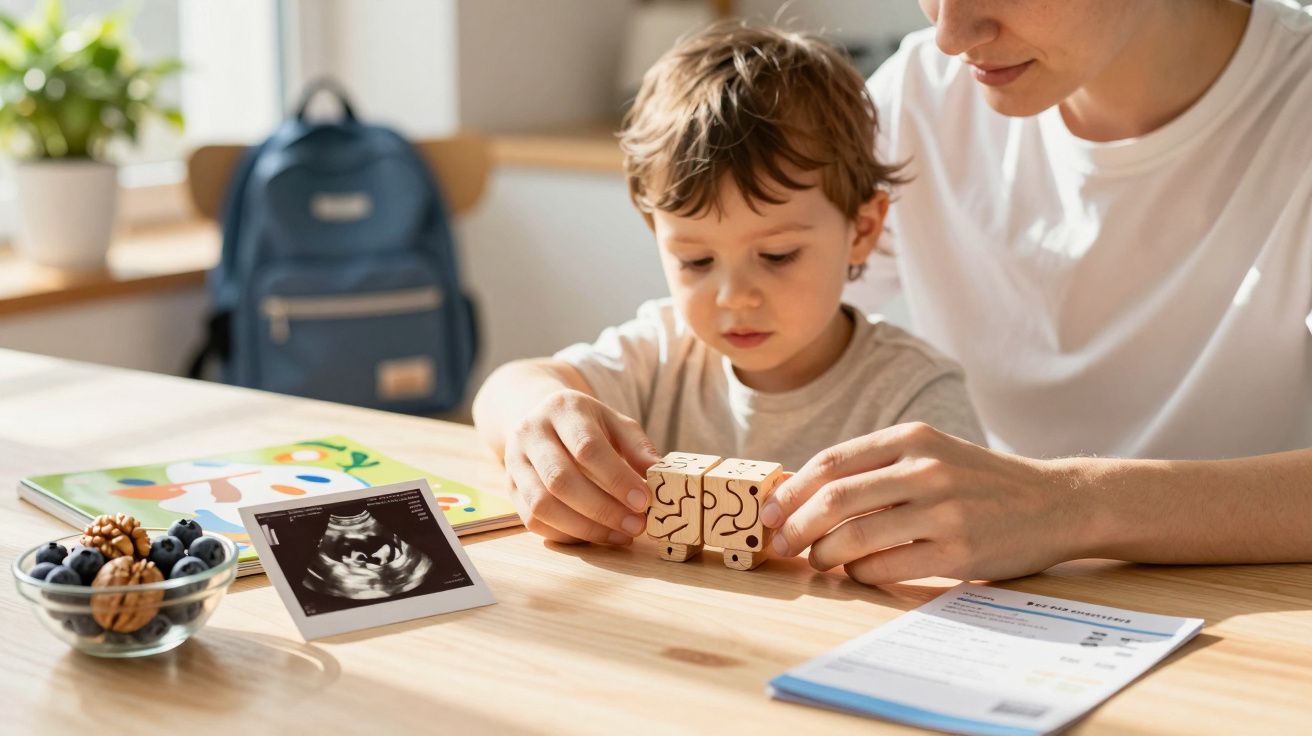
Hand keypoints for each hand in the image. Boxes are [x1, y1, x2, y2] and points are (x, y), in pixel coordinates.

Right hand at [504, 389, 662, 545]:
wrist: (540, 418)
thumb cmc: (586, 424)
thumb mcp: (615, 422)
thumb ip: (638, 446)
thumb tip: (659, 475)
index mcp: (562, 409)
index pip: (587, 447)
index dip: (616, 478)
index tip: (643, 501)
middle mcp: (531, 432)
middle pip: (560, 479)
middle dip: (602, 509)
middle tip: (635, 525)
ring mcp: (514, 462)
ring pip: (542, 505)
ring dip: (585, 528)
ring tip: (620, 535)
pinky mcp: (510, 488)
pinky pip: (533, 521)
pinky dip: (567, 534)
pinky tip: (596, 536)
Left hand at [761, 423, 1089, 584]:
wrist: (1055, 502)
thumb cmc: (978, 481)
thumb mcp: (930, 453)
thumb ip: (876, 467)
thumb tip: (799, 493)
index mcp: (912, 437)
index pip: (831, 462)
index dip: (790, 491)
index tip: (768, 513)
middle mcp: (926, 469)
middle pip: (835, 498)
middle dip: (796, 526)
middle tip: (782, 544)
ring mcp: (944, 511)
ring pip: (856, 536)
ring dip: (825, 554)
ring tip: (819, 561)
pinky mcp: (960, 551)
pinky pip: (888, 566)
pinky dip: (861, 573)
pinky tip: (858, 572)